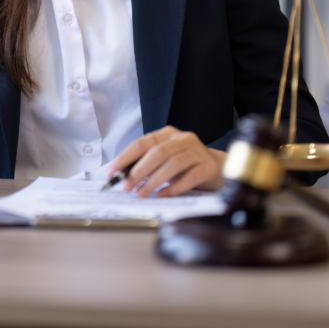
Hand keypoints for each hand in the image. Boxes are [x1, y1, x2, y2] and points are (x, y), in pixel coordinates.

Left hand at [107, 126, 226, 196]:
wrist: (216, 168)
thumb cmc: (185, 165)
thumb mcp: (164, 161)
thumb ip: (147, 164)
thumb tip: (122, 176)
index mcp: (168, 134)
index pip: (142, 143)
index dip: (125, 157)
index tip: (112, 171)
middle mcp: (183, 139)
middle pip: (157, 153)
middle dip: (139, 170)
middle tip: (126, 185)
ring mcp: (197, 151)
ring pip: (172, 164)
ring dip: (154, 180)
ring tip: (141, 193)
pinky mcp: (208, 166)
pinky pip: (189, 177)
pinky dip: (174, 187)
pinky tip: (163, 194)